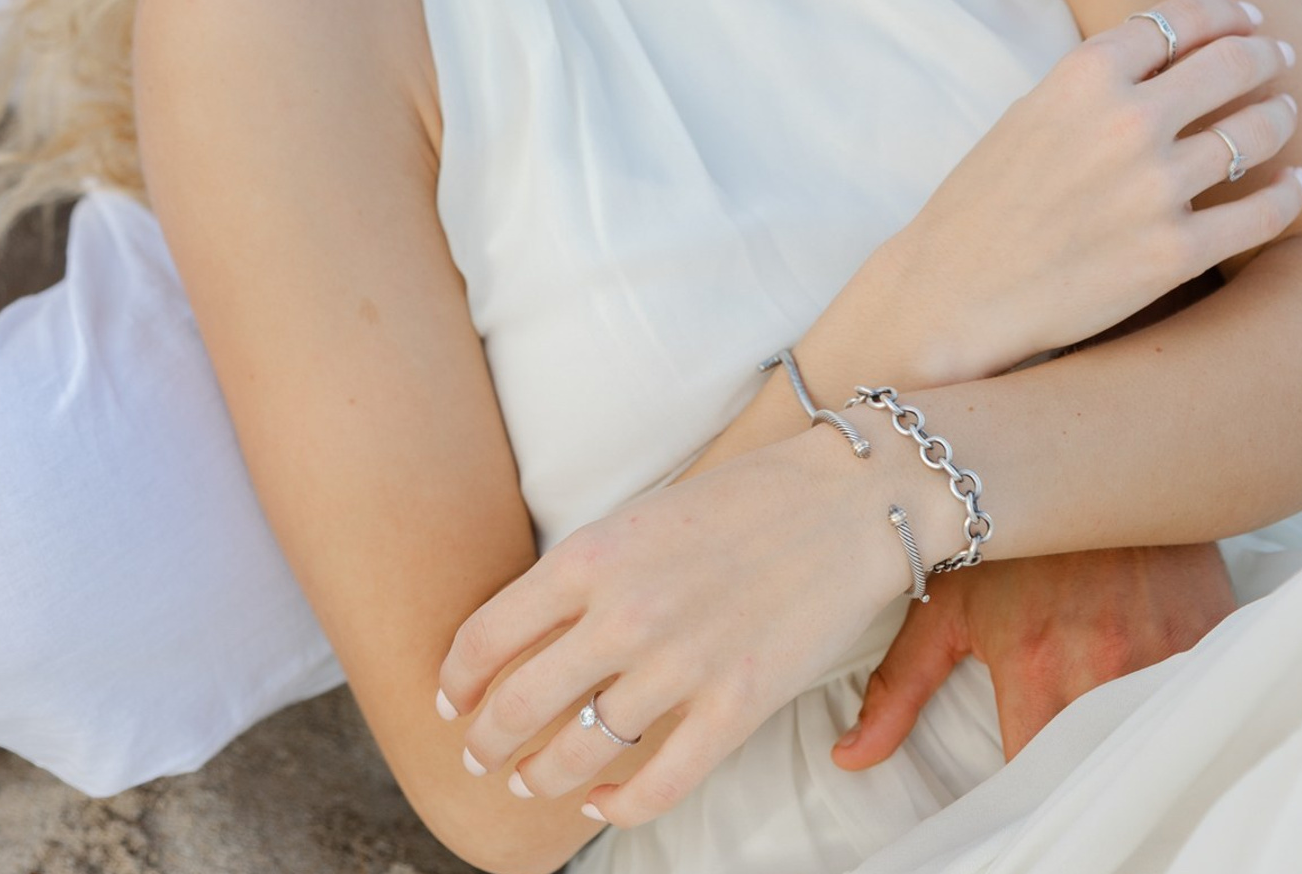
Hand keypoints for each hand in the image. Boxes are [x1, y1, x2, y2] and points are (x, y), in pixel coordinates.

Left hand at [437, 429, 908, 831]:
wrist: (851, 496)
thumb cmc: (747, 496)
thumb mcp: (644, 513)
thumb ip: (587, 571)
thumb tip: (531, 631)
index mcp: (593, 553)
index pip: (488, 636)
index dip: (456, 679)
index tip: (450, 698)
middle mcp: (625, 612)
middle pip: (519, 705)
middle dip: (485, 741)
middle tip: (477, 753)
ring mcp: (682, 665)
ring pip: (578, 753)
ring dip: (539, 778)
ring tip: (528, 781)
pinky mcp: (737, 706)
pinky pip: (657, 783)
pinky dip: (616, 804)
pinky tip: (600, 800)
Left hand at [832, 543, 1236, 768]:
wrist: (1088, 443)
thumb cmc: (1011, 532)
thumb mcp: (946, 598)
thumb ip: (897, 687)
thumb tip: (849, 760)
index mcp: (1036, 664)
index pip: (1030, 777)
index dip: (1021, 801)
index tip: (1010, 799)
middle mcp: (1104, 663)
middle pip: (1094, 765)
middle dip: (1076, 781)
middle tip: (1055, 772)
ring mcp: (1165, 650)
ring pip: (1148, 738)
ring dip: (1127, 747)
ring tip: (1105, 741)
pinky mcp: (1209, 635)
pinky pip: (1199, 699)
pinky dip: (1179, 714)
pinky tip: (1156, 708)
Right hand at [869, 0, 1301, 386]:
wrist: (954, 294)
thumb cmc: (983, 204)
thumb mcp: (1029, 114)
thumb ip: (1095, 85)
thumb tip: (1163, 62)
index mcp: (1083, 76)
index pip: (1178, 20)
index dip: (1224, 13)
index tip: (1247, 18)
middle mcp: (1128, 122)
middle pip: (1229, 64)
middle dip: (1264, 53)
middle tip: (1279, 55)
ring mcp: (1157, 188)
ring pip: (1255, 133)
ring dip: (1279, 116)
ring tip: (1285, 114)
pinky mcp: (1176, 253)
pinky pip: (1262, 213)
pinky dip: (1288, 193)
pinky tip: (1295, 184)